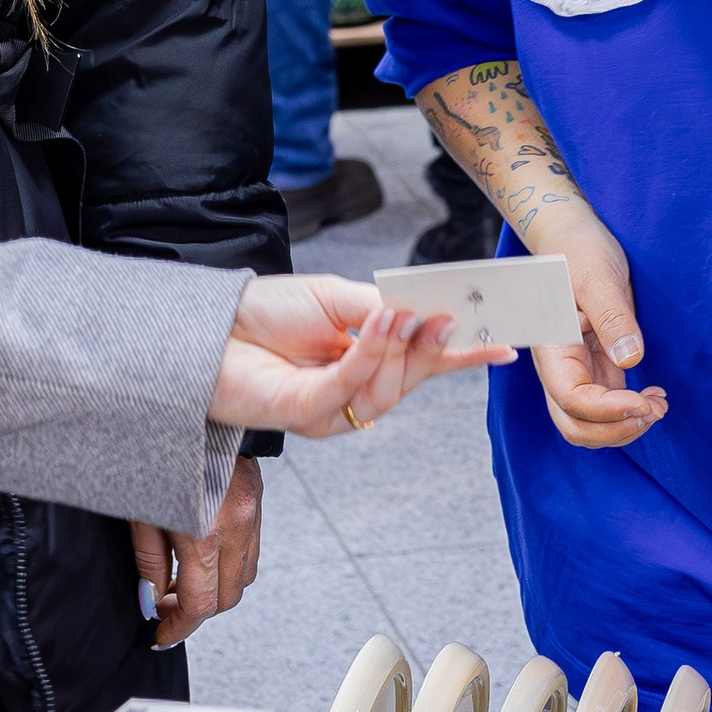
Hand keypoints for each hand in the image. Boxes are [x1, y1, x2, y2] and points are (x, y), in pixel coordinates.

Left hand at [132, 455, 265, 648]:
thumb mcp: (139, 510)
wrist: (197, 405)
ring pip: (244, 578)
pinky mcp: (258, 500)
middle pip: (226, 599)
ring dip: (216, 590)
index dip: (178, 627)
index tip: (160, 634)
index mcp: (202, 534)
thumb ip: (147, 561)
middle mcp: (235, 528)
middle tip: (165, 606)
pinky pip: (251, 551)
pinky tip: (205, 556)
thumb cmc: (158, 450)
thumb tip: (149, 600)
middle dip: (196, 611)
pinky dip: (230, 566)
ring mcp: (252, 515)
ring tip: (184, 581)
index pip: (199, 604)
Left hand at [209, 272, 506, 437]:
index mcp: (364, 363)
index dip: (463, 356)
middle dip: (433, 349)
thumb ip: (381, 308)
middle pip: (411, 380)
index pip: (422, 363)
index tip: (505, 343)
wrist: (206, 327)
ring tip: (401, 312)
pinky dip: (369, 352)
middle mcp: (352, 393)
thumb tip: (428, 312)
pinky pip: (350, 386)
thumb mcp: (335, 297)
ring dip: (398, 347)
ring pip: (386, 391)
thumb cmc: (265, 312)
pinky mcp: (304, 414)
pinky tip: (378, 322)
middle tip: (449, 317)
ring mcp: (330, 411)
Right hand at [531, 214, 667, 449]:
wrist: (574, 238)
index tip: (643, 400)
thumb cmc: (580, 250)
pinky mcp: (596, 369)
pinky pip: (607, 408)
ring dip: (624, 427)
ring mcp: (577, 371)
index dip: (607, 411)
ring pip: (590, 424)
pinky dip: (630, 414)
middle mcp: (560, 367)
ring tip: (658, 406)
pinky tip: (654, 398)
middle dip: (615, 430)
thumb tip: (630, 360)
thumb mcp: (599, 278)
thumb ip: (613, 319)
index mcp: (552, 347)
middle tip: (654, 410)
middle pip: (575, 425)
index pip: (571, 399)